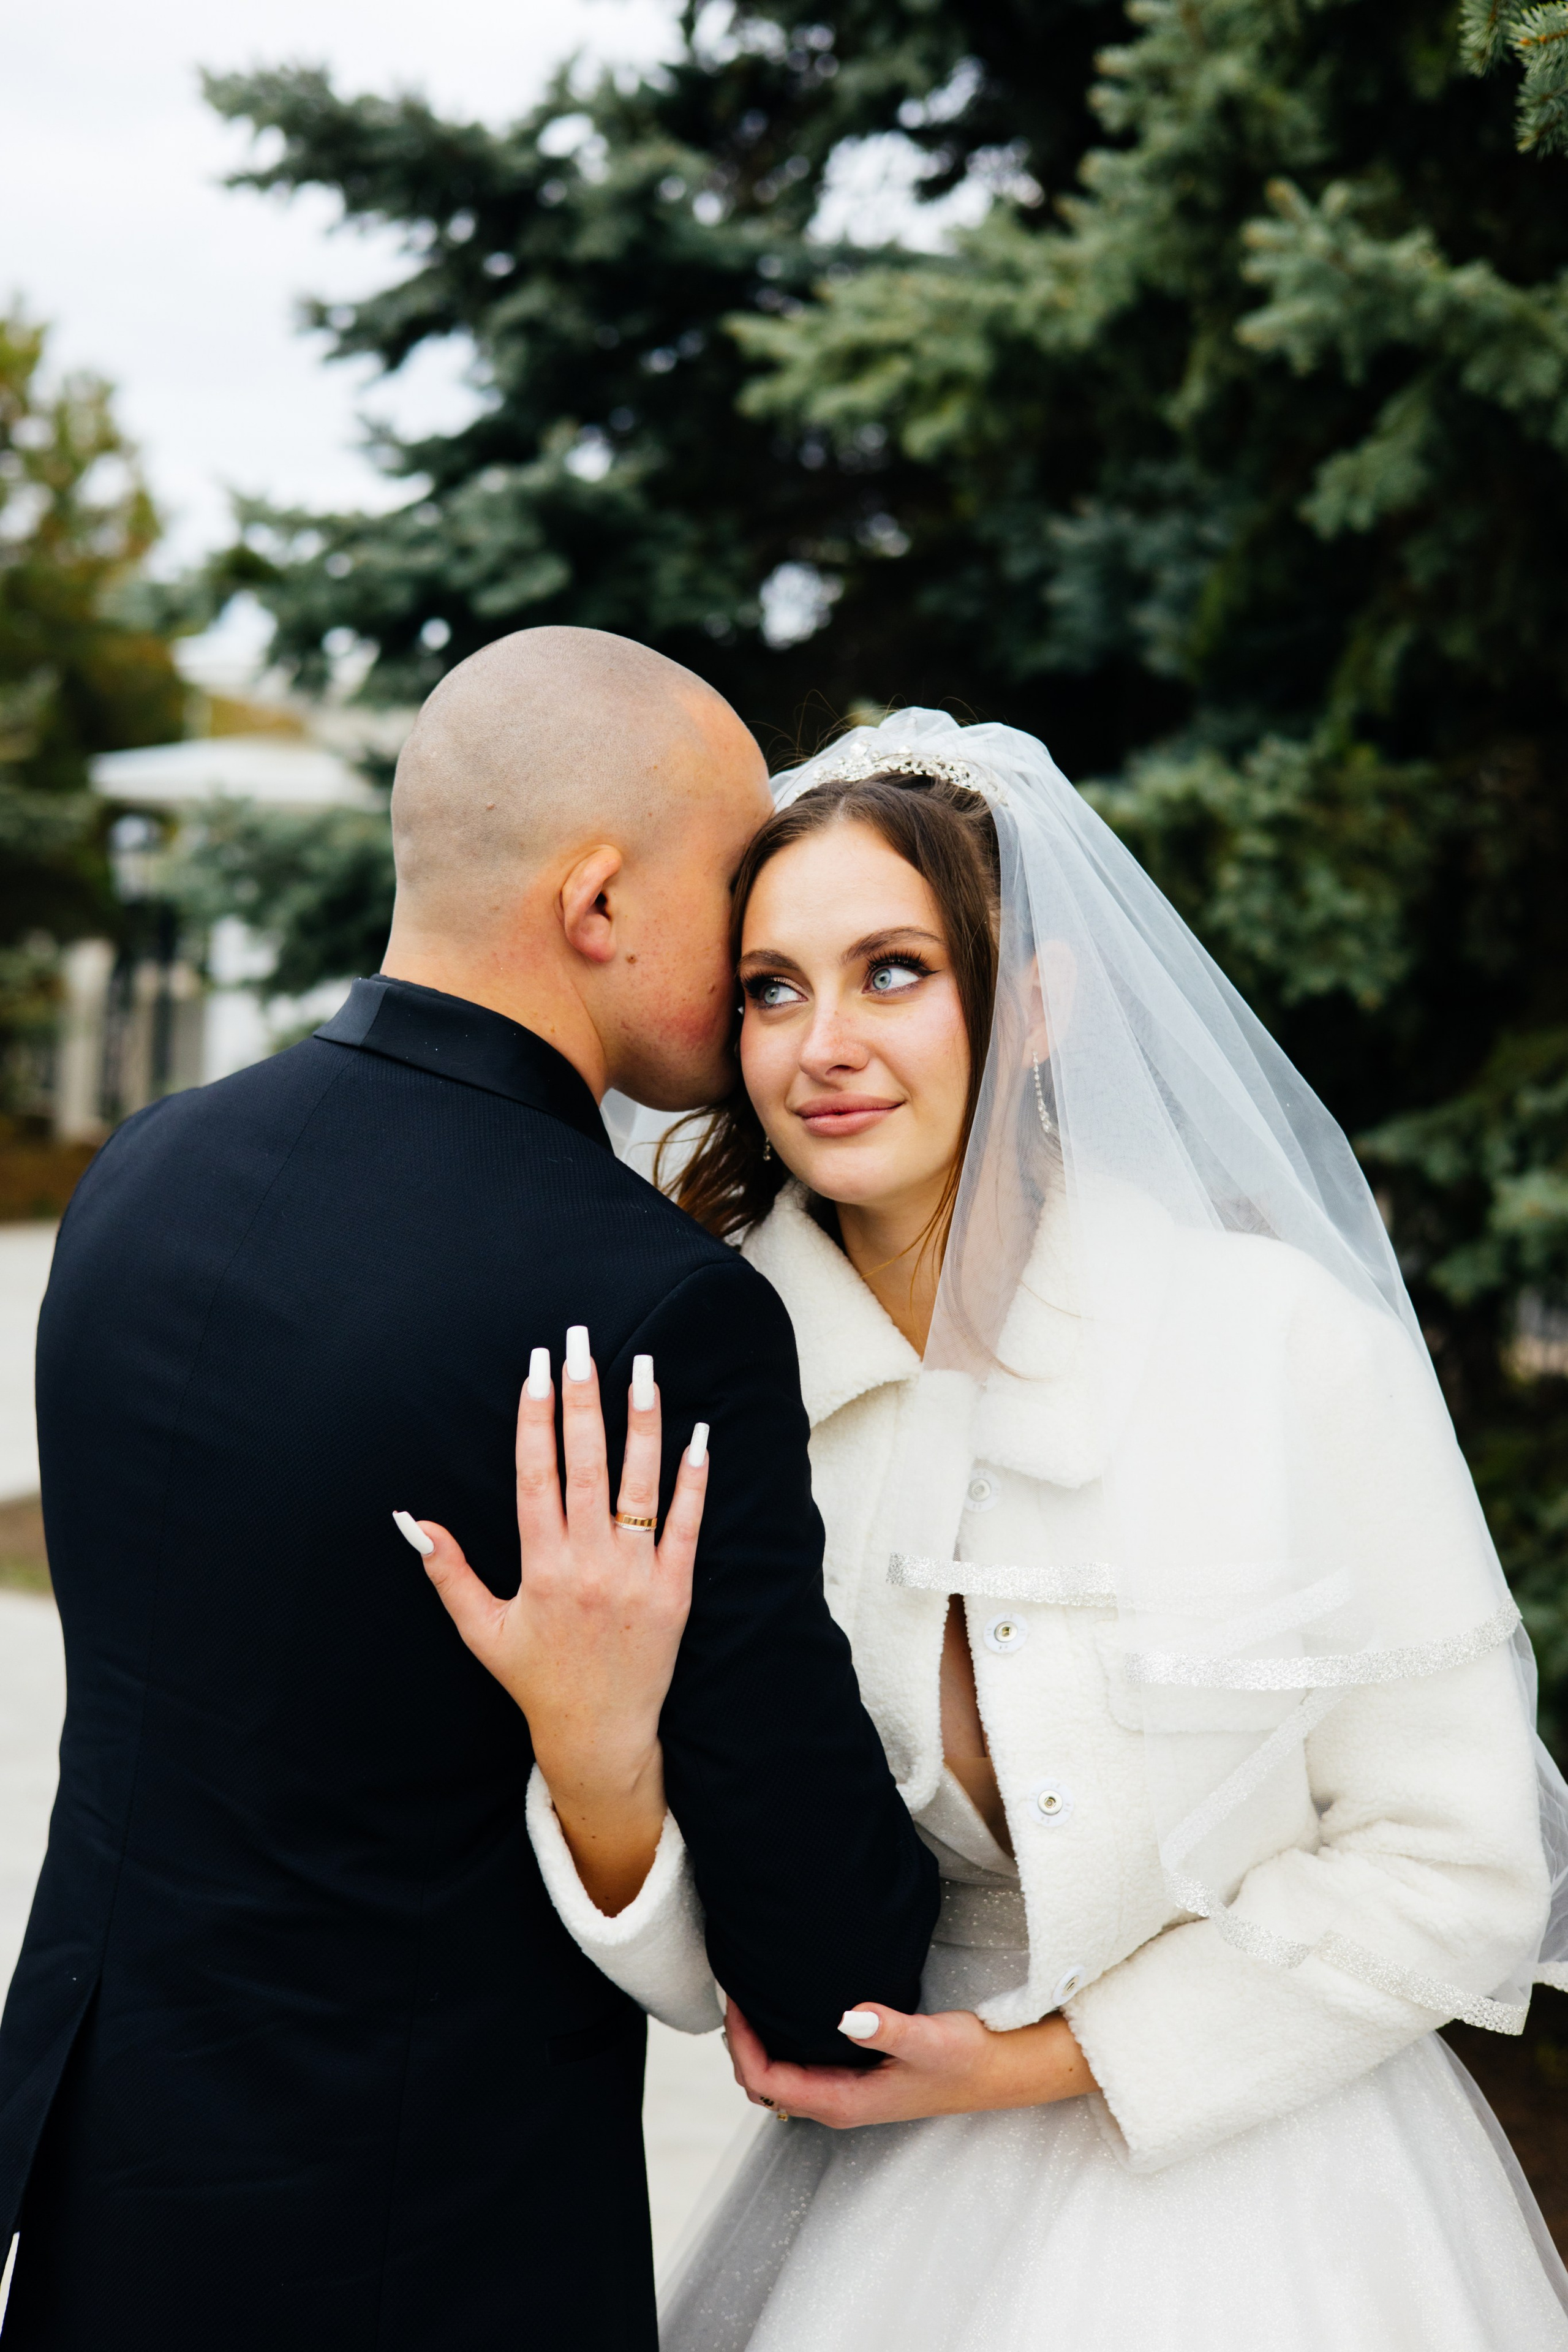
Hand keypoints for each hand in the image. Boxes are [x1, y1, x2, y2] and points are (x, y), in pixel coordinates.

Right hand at [405, 1331, 707, 1911]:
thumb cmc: (536, 1679)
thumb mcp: (482, 1631)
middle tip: (581, 1344)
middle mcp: (590, 1564)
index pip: (537, 1474)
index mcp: (541, 1567)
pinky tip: (698, 1436)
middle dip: (582, 1399)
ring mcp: (637, 1575)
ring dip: (642, 1423)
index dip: (536, 1417)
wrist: (599, 1734)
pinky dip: (693, 1480)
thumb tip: (411, 1522)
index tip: (537, 1369)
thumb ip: (448, 1573)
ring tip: (643, 1368)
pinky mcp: (675, 1590)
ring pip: (641, 1484)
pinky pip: (687, 1525)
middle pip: (585, 1465)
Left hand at [725, 1996, 1094, 2127]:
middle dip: (740, 2044)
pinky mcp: (853, 2078)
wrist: (996, 2072)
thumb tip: (849, 2016)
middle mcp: (837, 2103)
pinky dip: (780, 2042)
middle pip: (764, 2083)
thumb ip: (888, 2028)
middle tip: (734, 1992)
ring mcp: (844, 2093)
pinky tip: (784, 2010)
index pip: (769, 2081)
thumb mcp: (928, 2039)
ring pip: (779, 2077)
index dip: (743, 2044)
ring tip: (750, 1996)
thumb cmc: (964, 2059)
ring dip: (758, 2043)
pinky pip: (799, 2066)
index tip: (736, 2001)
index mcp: (844, 2101)